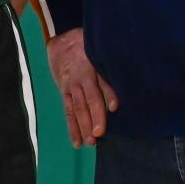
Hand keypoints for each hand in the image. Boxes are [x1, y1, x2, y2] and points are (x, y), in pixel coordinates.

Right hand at [48, 28, 116, 147]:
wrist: (59, 42)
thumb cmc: (85, 46)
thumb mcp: (97, 49)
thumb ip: (109, 64)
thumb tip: (125, 80)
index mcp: (91, 66)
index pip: (101, 83)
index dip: (108, 95)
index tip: (113, 108)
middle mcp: (80, 79)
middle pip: (88, 100)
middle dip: (93, 117)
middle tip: (98, 134)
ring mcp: (70, 87)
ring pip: (77, 108)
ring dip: (82, 126)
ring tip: (89, 142)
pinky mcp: (64, 92)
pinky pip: (68, 111)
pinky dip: (72, 127)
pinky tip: (76, 141)